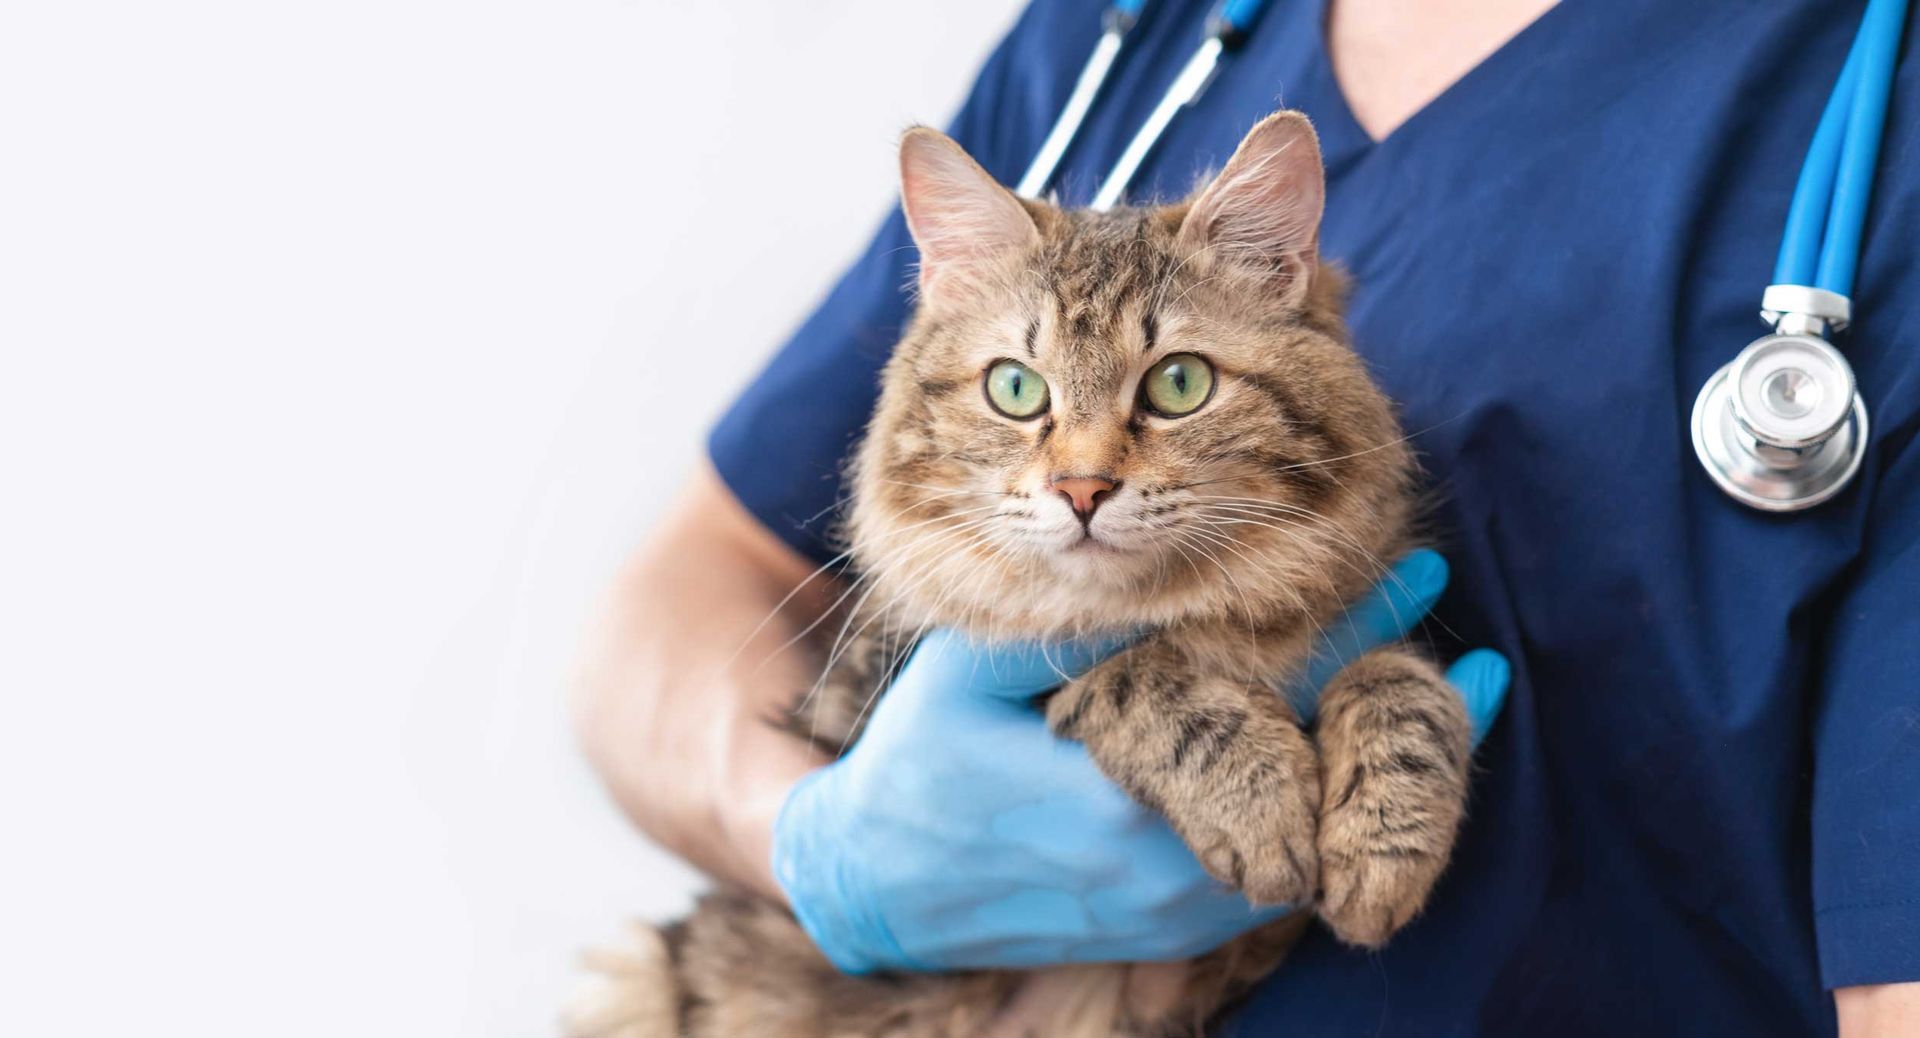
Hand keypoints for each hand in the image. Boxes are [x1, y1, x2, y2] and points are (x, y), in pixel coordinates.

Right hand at [771, 550, 1508, 972]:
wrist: (877, 887)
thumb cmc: (914, 766)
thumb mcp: (964, 677)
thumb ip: (1058, 634)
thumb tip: (1151, 576)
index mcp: (1115, 799)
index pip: (1266, 707)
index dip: (1348, 634)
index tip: (1417, 572)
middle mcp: (1157, 871)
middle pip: (1314, 790)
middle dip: (1394, 724)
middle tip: (1487, 669)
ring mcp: (1167, 915)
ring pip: (1310, 854)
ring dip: (1369, 788)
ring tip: (1444, 721)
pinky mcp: (1164, 936)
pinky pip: (1271, 889)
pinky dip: (1323, 834)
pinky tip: (1353, 787)